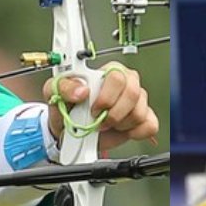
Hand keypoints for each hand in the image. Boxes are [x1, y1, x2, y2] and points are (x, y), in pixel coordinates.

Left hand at [44, 61, 158, 152]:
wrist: (70, 132)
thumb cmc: (66, 107)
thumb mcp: (55, 92)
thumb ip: (65, 86)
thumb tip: (82, 90)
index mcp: (107, 72)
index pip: (117, 76)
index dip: (107, 96)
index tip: (93, 109)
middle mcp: (126, 83)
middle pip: (133, 94)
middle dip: (113, 114)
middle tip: (99, 120)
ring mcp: (137, 101)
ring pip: (139, 113)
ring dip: (119, 125)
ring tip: (106, 125)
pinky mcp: (144, 118)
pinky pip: (149, 126)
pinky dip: (134, 133)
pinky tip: (120, 130)